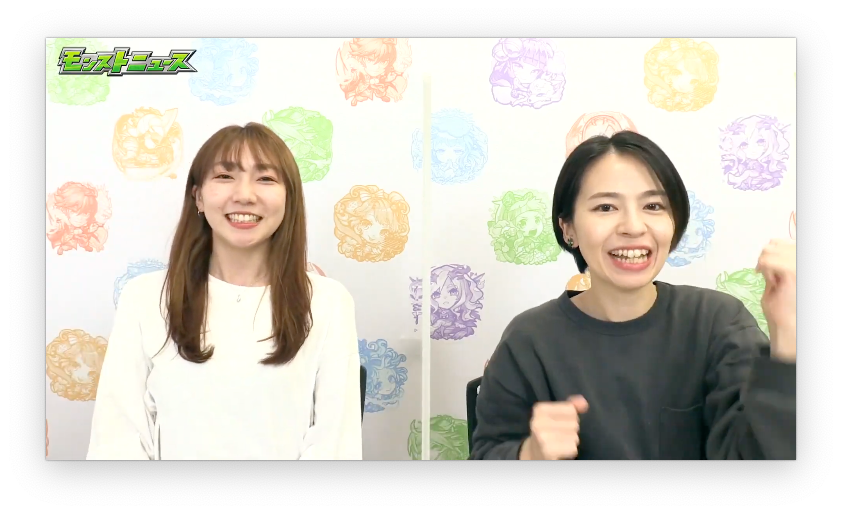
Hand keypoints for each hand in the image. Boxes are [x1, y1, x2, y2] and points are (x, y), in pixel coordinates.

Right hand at [521, 396, 587, 459]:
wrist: (534, 453)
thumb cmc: (548, 431)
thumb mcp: (557, 414)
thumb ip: (571, 406)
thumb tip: (584, 402)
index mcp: (540, 409)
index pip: (571, 409)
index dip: (569, 418)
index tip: (557, 423)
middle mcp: (538, 421)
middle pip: (574, 423)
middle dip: (570, 430)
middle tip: (557, 435)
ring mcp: (542, 437)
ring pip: (574, 436)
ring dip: (570, 441)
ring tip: (558, 443)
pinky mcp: (548, 451)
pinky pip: (573, 448)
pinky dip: (570, 451)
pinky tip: (560, 451)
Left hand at [755, 239, 795, 358]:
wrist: (789, 323)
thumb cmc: (785, 306)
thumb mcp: (779, 280)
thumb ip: (777, 266)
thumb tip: (768, 253)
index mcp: (794, 262)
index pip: (782, 242)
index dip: (770, 251)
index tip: (764, 267)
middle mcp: (797, 260)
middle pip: (775, 243)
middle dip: (766, 257)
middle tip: (764, 274)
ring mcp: (795, 264)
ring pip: (770, 250)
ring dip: (765, 263)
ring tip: (771, 279)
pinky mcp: (792, 271)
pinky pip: (768, 261)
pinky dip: (764, 269)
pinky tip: (769, 280)